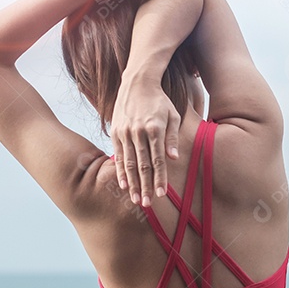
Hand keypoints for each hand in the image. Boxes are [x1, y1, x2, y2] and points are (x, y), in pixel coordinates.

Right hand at [110, 73, 181, 207]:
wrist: (137, 83)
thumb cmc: (160, 101)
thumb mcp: (173, 115)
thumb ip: (173, 138)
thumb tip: (173, 159)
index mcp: (155, 129)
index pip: (158, 160)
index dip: (160, 178)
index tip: (162, 194)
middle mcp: (138, 132)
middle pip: (142, 165)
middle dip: (146, 186)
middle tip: (149, 204)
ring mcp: (125, 132)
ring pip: (129, 163)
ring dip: (133, 183)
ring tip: (136, 199)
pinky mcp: (115, 132)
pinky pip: (118, 155)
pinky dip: (120, 171)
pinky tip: (124, 184)